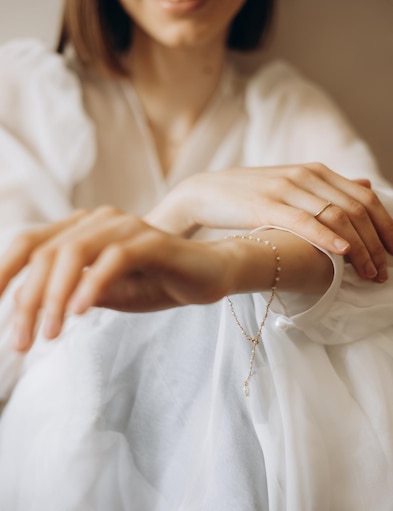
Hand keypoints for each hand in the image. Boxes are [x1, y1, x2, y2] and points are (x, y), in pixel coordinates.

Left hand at [0, 207, 234, 351]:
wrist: (209, 276)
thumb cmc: (156, 283)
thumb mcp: (105, 294)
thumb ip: (71, 293)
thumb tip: (30, 308)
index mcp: (82, 230)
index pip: (31, 243)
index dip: (4, 271)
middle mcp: (99, 220)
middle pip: (46, 252)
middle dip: (28, 300)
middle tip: (21, 342)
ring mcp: (126, 227)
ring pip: (74, 253)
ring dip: (54, 297)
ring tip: (48, 335)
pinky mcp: (152, 241)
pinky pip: (114, 259)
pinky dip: (92, 285)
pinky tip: (78, 314)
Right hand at [146, 163, 392, 281]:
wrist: (204, 192)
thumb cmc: (248, 196)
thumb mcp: (291, 186)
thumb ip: (328, 187)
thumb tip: (363, 183)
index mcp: (315, 171)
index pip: (364, 196)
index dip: (385, 225)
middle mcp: (306, 176)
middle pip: (357, 208)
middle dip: (378, 242)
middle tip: (386, 271)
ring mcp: (286, 189)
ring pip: (337, 216)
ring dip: (360, 247)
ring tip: (371, 272)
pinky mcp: (266, 206)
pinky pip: (304, 222)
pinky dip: (327, 237)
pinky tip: (343, 253)